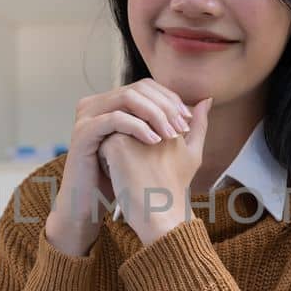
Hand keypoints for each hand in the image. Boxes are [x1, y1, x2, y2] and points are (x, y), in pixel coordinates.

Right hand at [45, 79, 193, 256]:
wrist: (92, 203)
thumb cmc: (122, 178)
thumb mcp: (158, 147)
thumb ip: (183, 124)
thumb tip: (207, 101)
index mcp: (113, 103)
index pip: (147, 87)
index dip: (170, 99)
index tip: (188, 120)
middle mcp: (99, 103)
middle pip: (138, 89)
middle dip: (165, 107)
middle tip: (182, 128)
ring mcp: (88, 115)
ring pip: (127, 98)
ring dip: (155, 114)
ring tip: (172, 135)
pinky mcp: (83, 131)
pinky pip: (114, 119)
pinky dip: (137, 126)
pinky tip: (154, 141)